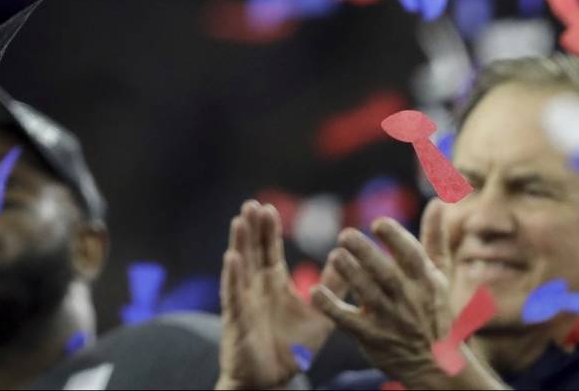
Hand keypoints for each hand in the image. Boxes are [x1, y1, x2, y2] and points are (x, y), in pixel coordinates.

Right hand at [216, 200, 342, 389]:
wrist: (274, 379)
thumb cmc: (293, 347)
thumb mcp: (320, 314)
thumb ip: (333, 287)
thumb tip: (347, 258)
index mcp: (274, 282)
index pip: (270, 249)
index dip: (268, 230)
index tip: (268, 207)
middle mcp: (256, 286)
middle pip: (253, 251)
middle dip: (252, 228)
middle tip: (252, 204)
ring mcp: (245, 300)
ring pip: (240, 266)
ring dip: (239, 243)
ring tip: (240, 220)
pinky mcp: (238, 318)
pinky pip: (234, 294)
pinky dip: (233, 276)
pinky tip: (232, 258)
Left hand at [310, 214, 497, 389]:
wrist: (434, 365)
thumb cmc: (434, 310)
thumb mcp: (439, 276)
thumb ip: (434, 239)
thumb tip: (438, 202)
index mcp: (425, 281)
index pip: (412, 256)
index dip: (396, 238)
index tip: (378, 223)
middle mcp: (408, 299)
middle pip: (386, 274)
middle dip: (366, 254)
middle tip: (345, 234)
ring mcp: (389, 320)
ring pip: (368, 295)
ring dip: (350, 274)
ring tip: (335, 256)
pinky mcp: (370, 337)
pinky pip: (347, 321)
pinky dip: (331, 308)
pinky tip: (314, 292)